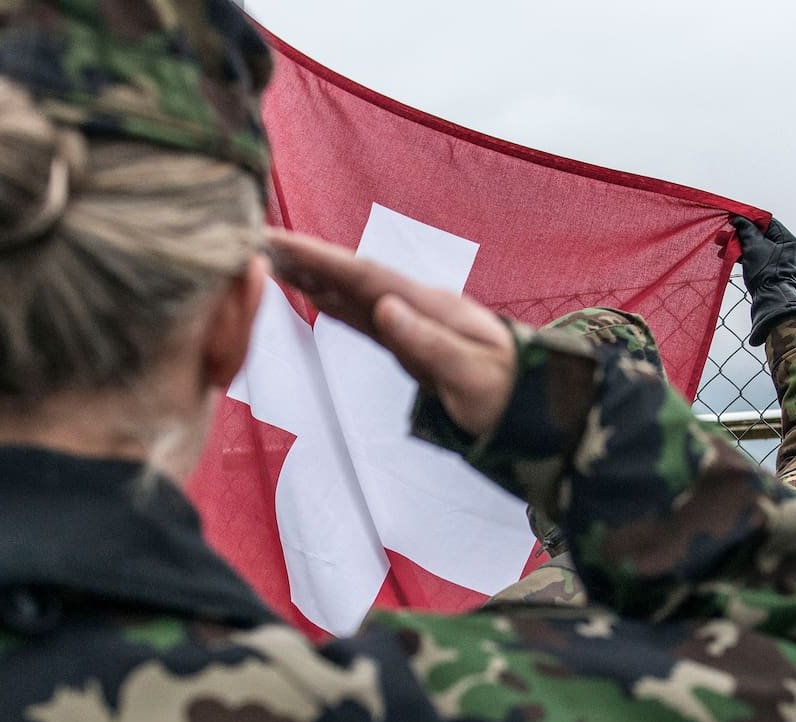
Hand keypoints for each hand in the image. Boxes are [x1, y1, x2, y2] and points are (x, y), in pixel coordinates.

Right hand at [265, 229, 516, 435]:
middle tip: (255, 240)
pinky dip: (334, 301)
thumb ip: (426, 343)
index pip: (364, 276)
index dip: (318, 258)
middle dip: (305, 257)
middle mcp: (418, 306)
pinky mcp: (413, 342)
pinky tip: (314, 295)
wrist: (540, 408)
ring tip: (271, 260)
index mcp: (430, 307)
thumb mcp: (470, 375)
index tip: (278, 241)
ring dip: (314, 274)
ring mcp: (415, 322)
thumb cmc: (508, 396)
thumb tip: (383, 308)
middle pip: (352, 275)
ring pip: (354, 292)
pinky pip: (364, 316)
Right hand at [732, 215, 795, 346]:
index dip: (748, 218)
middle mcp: (782, 247)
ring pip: (753, 246)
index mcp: (785, 238)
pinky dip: (740, 255)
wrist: (770, 301)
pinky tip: (725, 255)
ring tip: (719, 244)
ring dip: (736, 244)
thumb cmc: (766, 272)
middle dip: (738, 233)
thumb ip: (746, 230)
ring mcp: (774, 260)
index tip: (733, 217)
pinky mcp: (766, 270)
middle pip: (758, 233)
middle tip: (722, 233)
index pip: (766, 221)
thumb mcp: (754, 246)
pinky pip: (752, 257)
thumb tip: (739, 219)